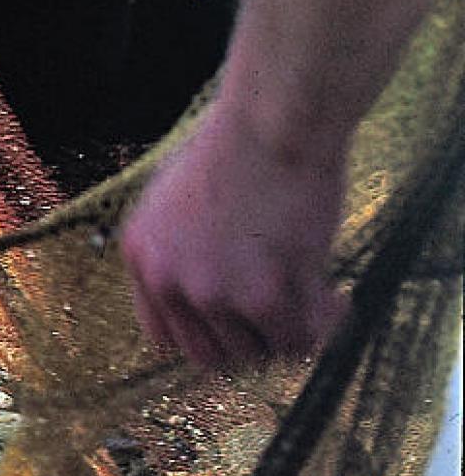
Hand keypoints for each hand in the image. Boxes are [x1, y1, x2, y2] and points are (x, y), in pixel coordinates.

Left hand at [118, 97, 347, 370]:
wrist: (271, 120)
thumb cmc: (238, 146)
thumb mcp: (177, 198)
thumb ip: (180, 249)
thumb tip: (209, 301)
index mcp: (141, 254)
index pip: (163, 336)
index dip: (207, 336)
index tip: (239, 328)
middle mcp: (167, 279)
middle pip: (212, 355)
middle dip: (250, 342)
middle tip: (284, 318)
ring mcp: (212, 291)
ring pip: (259, 352)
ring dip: (288, 331)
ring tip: (314, 295)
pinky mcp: (264, 296)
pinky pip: (299, 341)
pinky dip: (322, 324)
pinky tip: (334, 294)